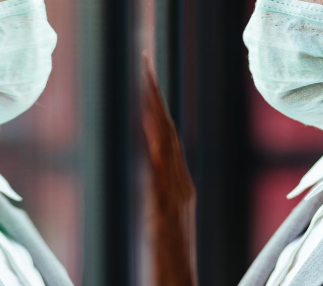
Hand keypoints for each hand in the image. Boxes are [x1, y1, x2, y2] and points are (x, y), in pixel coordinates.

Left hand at [142, 54, 197, 285]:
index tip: (144, 77)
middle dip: (154, 93)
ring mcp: (175, 191)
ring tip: (142, 73)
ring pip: (165, 138)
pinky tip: (144, 116)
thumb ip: (154, 200)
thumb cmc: (167, 264)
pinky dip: (154, 136)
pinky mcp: (165, 203)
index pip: (166, 136)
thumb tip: (143, 180)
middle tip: (143, 58)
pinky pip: (159, 161)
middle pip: (167, 128)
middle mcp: (181, 183)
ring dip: (153, 105)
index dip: (156, 106)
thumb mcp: (160, 225)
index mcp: (178, 186)